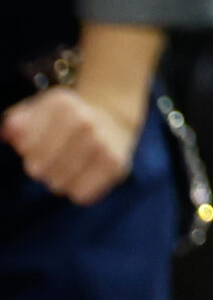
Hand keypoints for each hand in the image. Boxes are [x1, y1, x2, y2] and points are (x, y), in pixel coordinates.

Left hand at [1, 86, 144, 204]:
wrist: (114, 116)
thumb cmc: (67, 117)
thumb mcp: (41, 110)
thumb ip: (18, 121)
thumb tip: (9, 131)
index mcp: (61, 105)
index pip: (26, 147)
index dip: (27, 150)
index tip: (37, 143)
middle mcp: (84, 123)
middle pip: (37, 169)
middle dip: (41, 166)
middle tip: (54, 156)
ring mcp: (102, 144)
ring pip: (57, 184)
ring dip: (59, 179)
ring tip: (69, 164)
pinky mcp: (116, 165)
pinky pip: (81, 195)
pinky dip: (79, 189)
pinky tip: (83, 174)